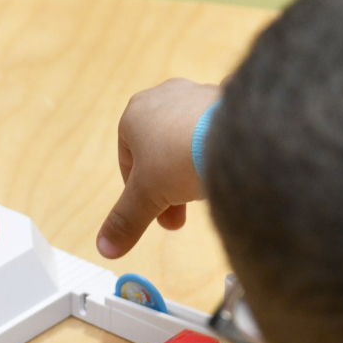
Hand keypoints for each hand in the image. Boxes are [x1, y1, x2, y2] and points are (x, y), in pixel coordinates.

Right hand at [96, 79, 220, 258]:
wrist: (238, 135)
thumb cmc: (180, 157)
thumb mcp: (146, 197)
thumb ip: (125, 221)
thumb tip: (105, 247)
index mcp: (135, 113)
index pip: (128, 160)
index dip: (137, 193)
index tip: (151, 215)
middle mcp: (164, 96)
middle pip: (158, 153)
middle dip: (166, 189)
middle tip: (178, 218)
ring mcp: (198, 94)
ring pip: (185, 142)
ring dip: (189, 172)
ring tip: (203, 193)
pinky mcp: (227, 100)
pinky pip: (214, 131)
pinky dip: (214, 152)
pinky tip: (223, 171)